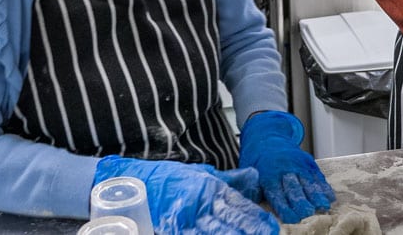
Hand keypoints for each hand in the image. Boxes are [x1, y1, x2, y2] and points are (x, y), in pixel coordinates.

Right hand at [94, 155, 277, 234]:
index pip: (237, 204)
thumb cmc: (168, 178)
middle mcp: (200, 202)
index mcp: (209, 187)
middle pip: (229, 220)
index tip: (269, 226)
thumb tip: (252, 177)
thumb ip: (228, 179)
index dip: (253, 216)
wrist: (132, 181)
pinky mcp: (173, 227)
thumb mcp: (201, 173)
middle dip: (249, 229)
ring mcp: (186, 217)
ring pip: (214, 231)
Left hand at [238, 111, 335, 223]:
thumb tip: (255, 202)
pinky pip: (317, 174)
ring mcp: (298, 164)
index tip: (292, 218)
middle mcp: (285, 169)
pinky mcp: (308, 161)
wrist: (267, 136)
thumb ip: (253, 188)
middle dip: (302, 202)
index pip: (277, 194)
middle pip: (295, 188)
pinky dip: (324, 186)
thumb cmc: (258, 160)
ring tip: (323, 206)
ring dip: (316, 195)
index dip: (285, 207)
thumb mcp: (249, 172)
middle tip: (308, 213)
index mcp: (268, 175)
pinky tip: (329, 196)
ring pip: (308, 181)